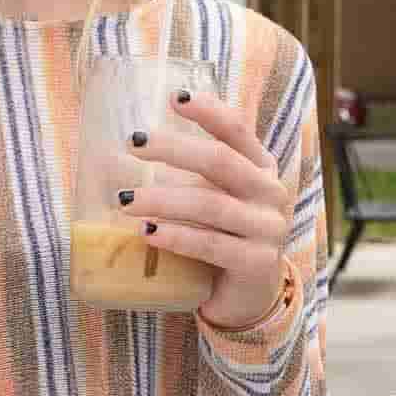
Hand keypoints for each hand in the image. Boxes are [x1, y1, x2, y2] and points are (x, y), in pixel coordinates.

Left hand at [126, 91, 292, 326]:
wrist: (249, 297)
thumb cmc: (224, 237)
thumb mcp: (217, 198)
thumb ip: (197, 174)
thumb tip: (138, 145)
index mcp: (261, 168)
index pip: (237, 130)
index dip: (208, 111)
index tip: (174, 97)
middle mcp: (270, 193)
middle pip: (220, 161)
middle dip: (173, 149)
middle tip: (132, 143)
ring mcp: (267, 228)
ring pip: (210, 205)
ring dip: (163, 200)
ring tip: (125, 200)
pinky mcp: (256, 262)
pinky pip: (210, 244)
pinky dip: (176, 236)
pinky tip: (148, 233)